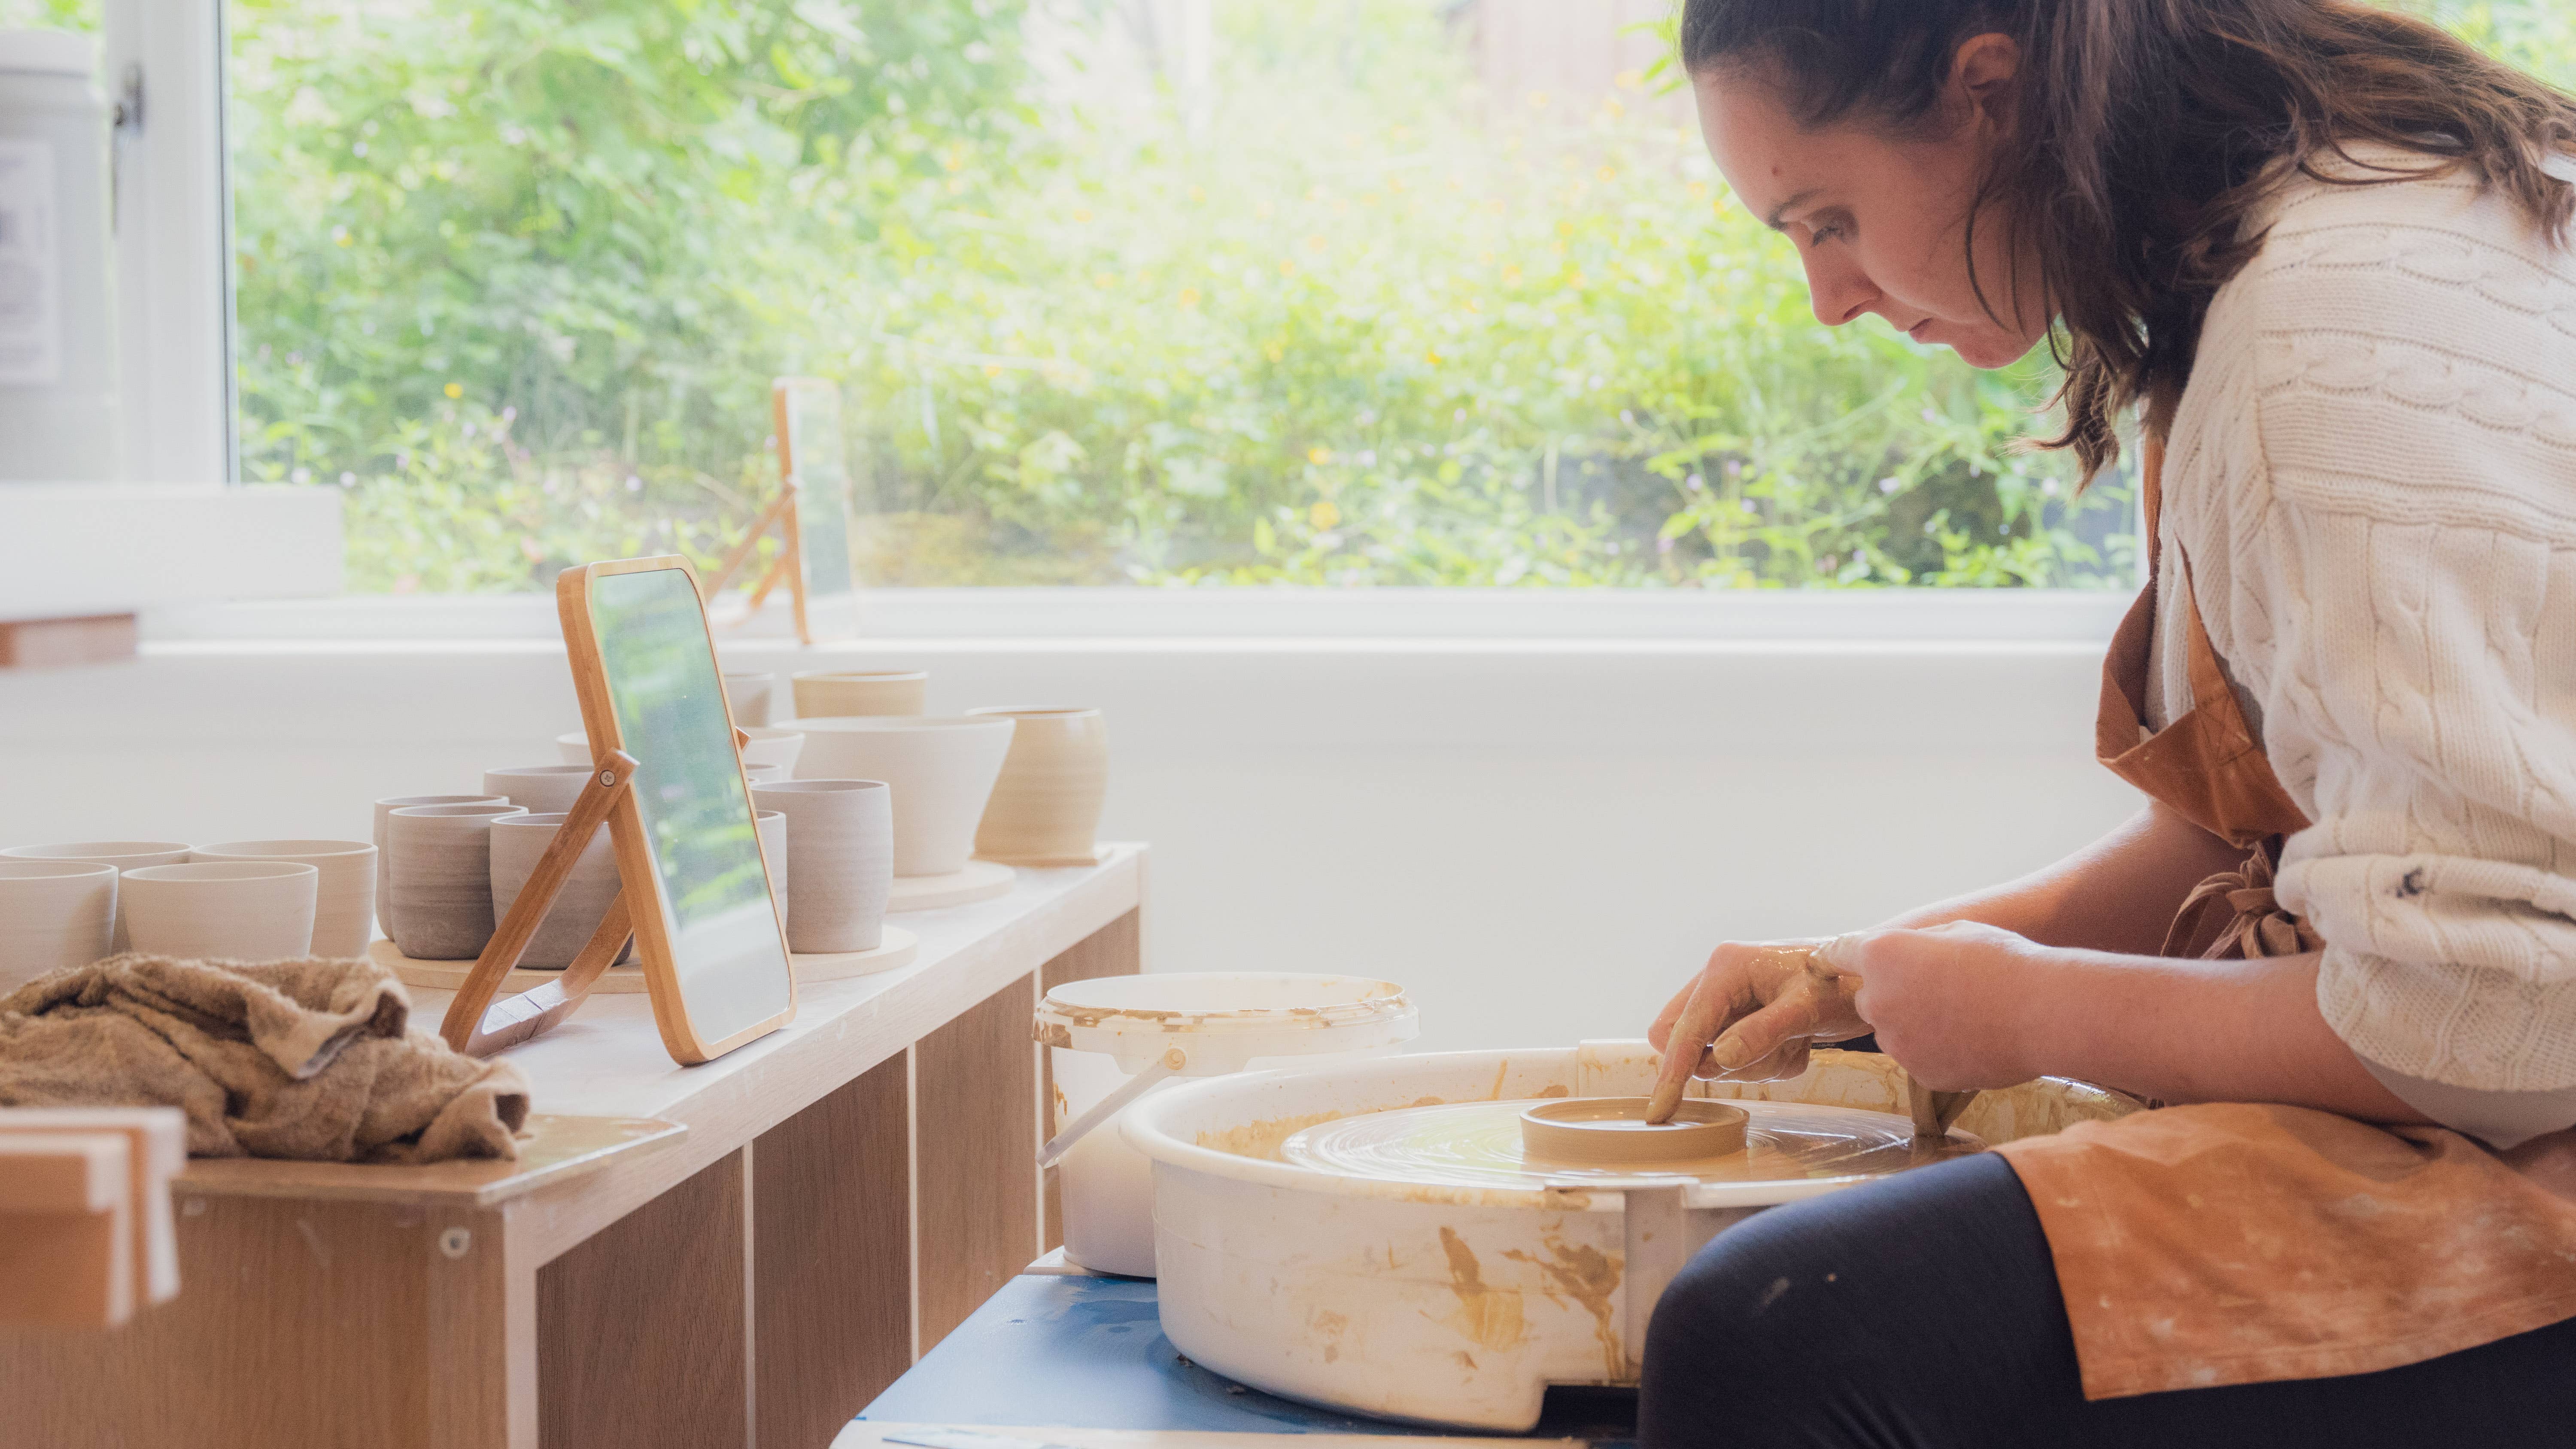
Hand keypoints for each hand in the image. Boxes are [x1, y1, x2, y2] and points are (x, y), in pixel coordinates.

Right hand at [1646, 939, 1868, 1110]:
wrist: (1870, 978)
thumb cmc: (1841, 985)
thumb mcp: (1805, 1009)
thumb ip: (1761, 1033)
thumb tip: (1722, 1058)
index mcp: (1725, 967)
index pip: (1684, 1028)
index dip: (1673, 1071)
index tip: (1660, 1111)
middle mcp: (1718, 981)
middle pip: (1688, 1042)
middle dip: (1726, 1061)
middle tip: (1775, 1050)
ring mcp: (1729, 1001)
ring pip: (1716, 1057)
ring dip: (1757, 1062)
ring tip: (1796, 1040)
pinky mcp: (1742, 1019)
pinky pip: (1738, 1060)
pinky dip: (1770, 1061)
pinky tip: (1798, 1042)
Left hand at [1827, 919, 2049, 1091]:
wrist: (2042, 1012)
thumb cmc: (2002, 961)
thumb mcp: (1953, 931)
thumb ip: (1913, 944)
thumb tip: (1900, 954)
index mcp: (1880, 956)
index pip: (1838, 954)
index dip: (1834, 957)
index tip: (1824, 962)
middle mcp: (1877, 1000)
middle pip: (1868, 997)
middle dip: (1890, 993)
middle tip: (1934, 989)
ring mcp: (1895, 1041)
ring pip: (1891, 1030)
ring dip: (1911, 1024)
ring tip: (1961, 1014)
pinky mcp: (1918, 1072)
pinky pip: (1917, 1057)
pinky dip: (1934, 1050)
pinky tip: (1970, 1038)